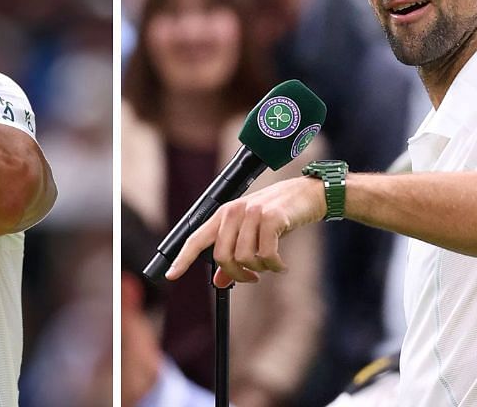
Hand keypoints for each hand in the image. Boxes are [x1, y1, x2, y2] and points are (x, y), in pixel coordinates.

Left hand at [165, 175, 324, 286]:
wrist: (306, 194)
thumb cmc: (278, 214)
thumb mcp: (252, 234)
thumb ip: (234, 255)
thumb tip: (219, 282)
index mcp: (224, 214)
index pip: (196, 238)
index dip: (183, 258)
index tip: (171, 276)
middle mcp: (234, 212)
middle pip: (222, 257)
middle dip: (238, 275)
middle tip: (252, 278)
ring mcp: (252, 213)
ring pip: (245, 259)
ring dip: (260, 270)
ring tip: (272, 265)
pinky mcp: (271, 218)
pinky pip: (266, 256)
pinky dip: (275, 266)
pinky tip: (281, 265)